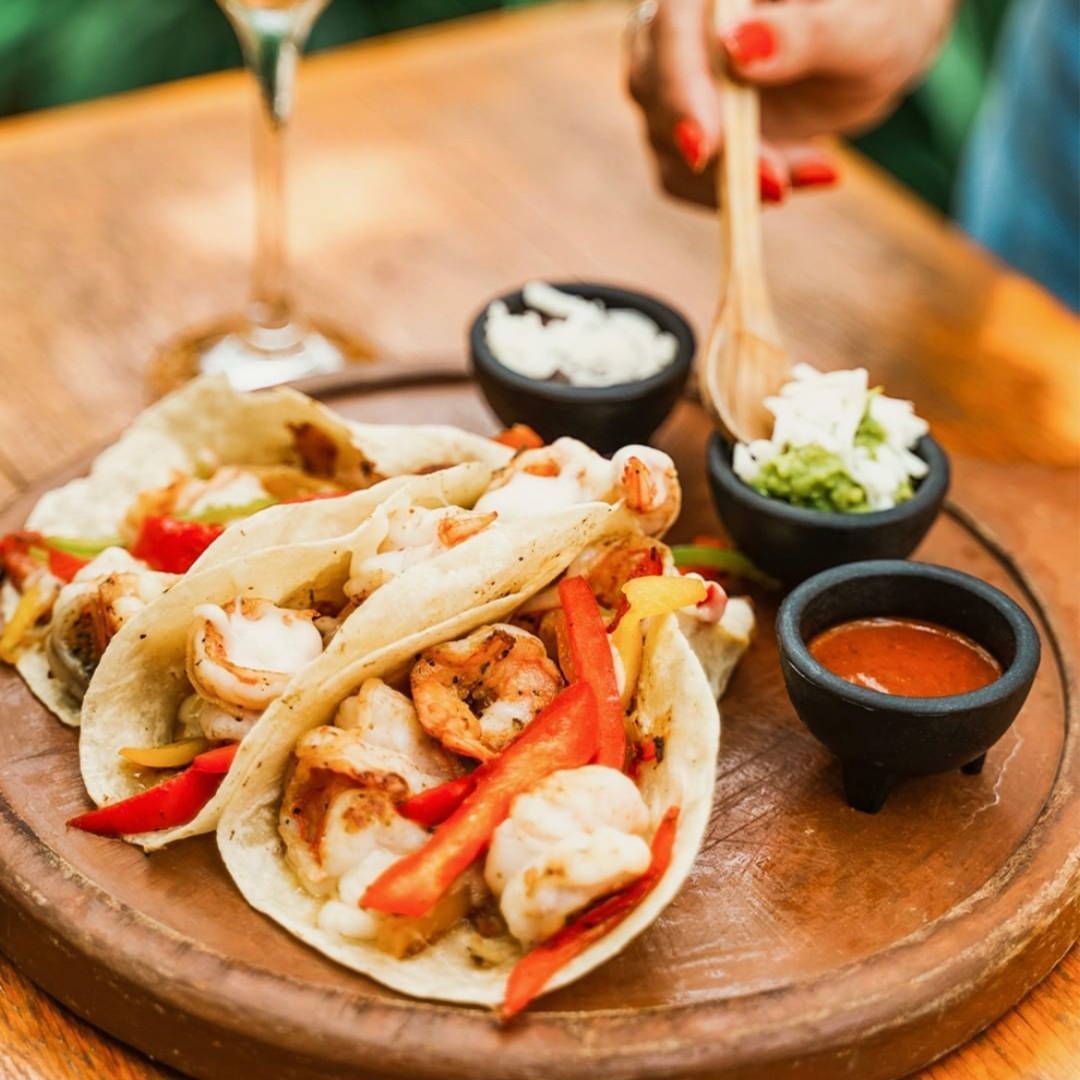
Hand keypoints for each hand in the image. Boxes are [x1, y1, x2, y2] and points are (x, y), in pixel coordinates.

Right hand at [626, 0, 954, 206]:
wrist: (875, 46)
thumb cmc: (880, 17)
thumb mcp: (868, 25)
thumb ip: (807, 34)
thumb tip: (737, 51)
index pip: (669, 23)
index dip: (677, 85)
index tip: (705, 147)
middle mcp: (680, 22)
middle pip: (649, 86)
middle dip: (708, 148)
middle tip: (776, 186)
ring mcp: (676, 75)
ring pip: (662, 138)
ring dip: (729, 176)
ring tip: (815, 168)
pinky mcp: (687, 124)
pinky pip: (680, 175)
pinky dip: (729, 193)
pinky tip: (794, 178)